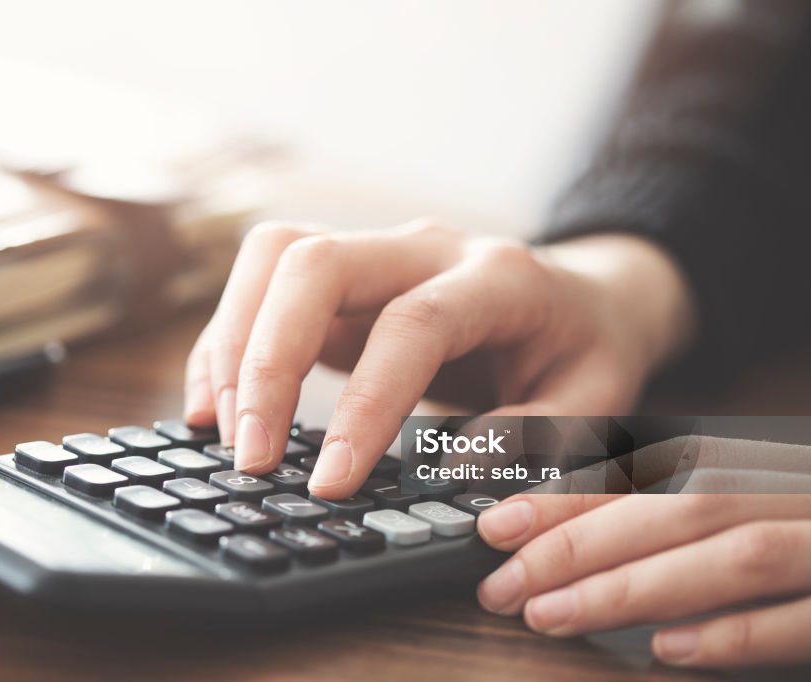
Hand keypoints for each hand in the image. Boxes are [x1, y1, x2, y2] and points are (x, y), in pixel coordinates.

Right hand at [183, 220, 695, 497]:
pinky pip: (264, 282)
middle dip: (266, 361)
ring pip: (274, 256)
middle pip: (316, 263)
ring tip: (219, 430)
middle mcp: (426, 246)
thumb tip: (445, 475)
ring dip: (232, 342)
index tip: (330, 484)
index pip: (412, 324)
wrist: (580, 296)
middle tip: (251, 456)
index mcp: (499, 278)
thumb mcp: (593, 402)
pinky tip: (216, 403)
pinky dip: (229, 341)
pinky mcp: (342, 276)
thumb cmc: (584, 351)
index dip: (365, 404)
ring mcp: (377, 251)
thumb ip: (534, 439)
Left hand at [476, 436, 810, 667]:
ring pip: (735, 553)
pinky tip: (670, 652)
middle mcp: (792, 489)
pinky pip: (809, 612)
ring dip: (637, 586)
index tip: (494, 525)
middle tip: (503, 584)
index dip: (566, 498)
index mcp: (752, 464)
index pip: (647, 475)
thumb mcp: (734, 504)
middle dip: (580, 546)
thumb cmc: (802, 523)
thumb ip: (663, 514)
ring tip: (554, 617)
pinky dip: (738, 632)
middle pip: (678, 509)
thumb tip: (557, 535)